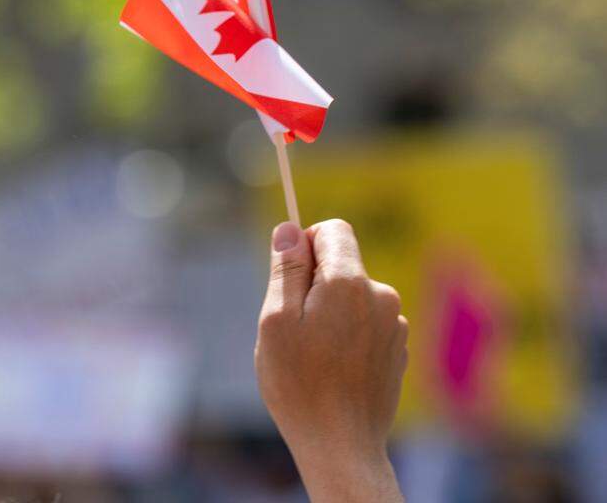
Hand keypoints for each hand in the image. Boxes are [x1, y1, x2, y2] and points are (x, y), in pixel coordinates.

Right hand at [255, 219, 406, 502]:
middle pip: (342, 265)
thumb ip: (287, 269)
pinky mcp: (398, 349)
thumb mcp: (276, 319)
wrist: (342, 446)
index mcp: (350, 282)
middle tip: (294, 328)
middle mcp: (381, 296)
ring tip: (313, 355)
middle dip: (315, 285)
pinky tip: (333, 370)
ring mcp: (395, 324)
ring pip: (353, 297)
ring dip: (331, 314)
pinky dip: (347, 336)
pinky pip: (366, 324)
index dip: (306, 243)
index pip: (333, 230)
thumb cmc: (300, 383)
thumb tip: (289, 228)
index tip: (289, 275)